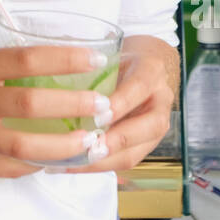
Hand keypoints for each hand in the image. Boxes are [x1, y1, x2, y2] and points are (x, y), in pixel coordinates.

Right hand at [0, 43, 110, 178]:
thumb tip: (49, 65)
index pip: (26, 59)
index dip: (64, 58)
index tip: (95, 58)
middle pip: (31, 102)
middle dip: (74, 105)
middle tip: (104, 106)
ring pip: (25, 143)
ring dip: (64, 144)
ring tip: (92, 140)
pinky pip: (8, 167)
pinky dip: (36, 165)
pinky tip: (58, 161)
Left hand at [62, 36, 178, 176]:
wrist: (142, 69)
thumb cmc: (120, 59)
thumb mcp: (111, 52)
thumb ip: (91, 62)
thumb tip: (58, 64)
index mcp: (151, 71)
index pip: (139, 87)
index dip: (120, 103)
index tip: (98, 114)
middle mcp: (160, 101)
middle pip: (148, 127)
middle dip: (116, 141)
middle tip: (88, 147)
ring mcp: (155, 127)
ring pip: (135, 152)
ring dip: (103, 161)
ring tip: (73, 162)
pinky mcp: (143, 146)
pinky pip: (123, 161)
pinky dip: (96, 166)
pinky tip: (70, 165)